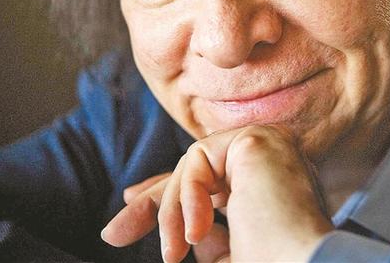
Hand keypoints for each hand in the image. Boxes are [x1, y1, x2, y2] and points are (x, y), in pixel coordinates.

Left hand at [101, 125, 333, 261]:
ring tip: (173, 253)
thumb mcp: (229, 254)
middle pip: (199, 168)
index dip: (174, 194)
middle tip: (114, 232)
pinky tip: (195, 233)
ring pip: (194, 165)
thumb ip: (209, 236)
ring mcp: (269, 143)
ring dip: (172, 212)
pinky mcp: (256, 138)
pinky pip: (196, 160)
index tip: (133, 206)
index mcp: (274, 185)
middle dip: (154, 201)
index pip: (217, 180)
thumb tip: (184, 227)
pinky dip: (186, 199)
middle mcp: (275, 159)